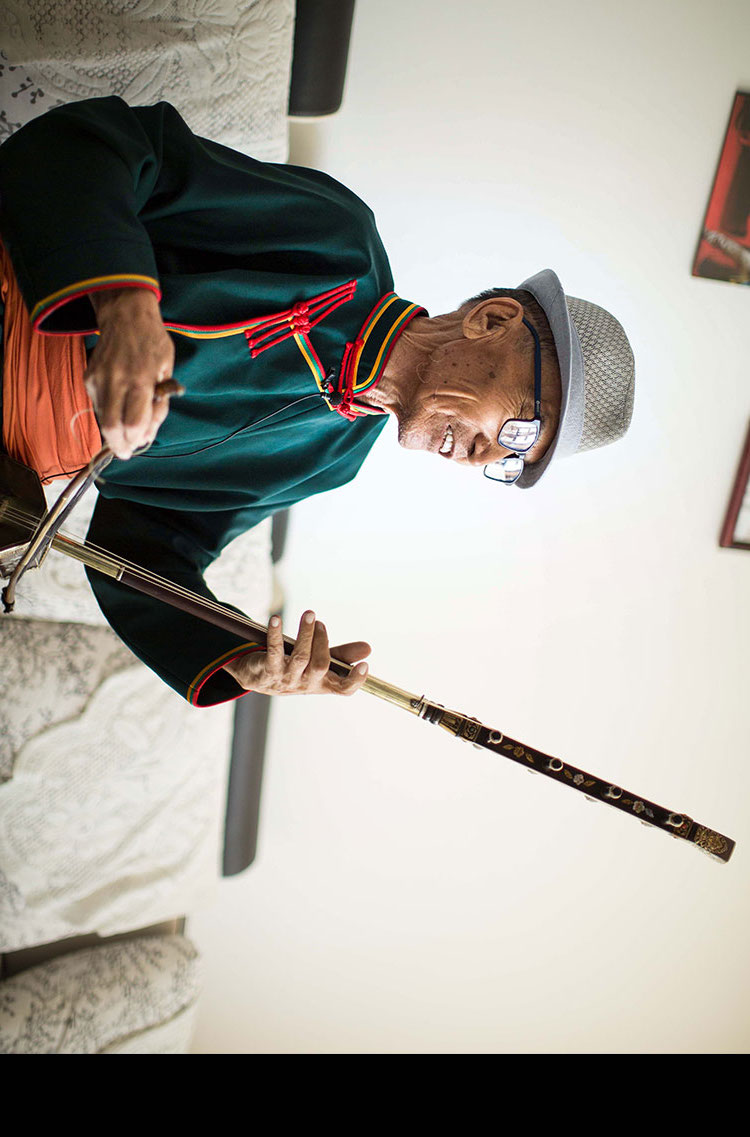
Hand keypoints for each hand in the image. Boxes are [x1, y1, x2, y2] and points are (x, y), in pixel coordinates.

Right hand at [85, 288, 175, 458]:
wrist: (125, 314)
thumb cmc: (152, 342)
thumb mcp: (167, 370)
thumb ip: (159, 404)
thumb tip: (147, 434)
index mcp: (141, 380)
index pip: (134, 423)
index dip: (137, 440)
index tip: (140, 444)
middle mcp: (116, 381)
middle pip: (111, 427)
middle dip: (119, 446)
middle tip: (126, 452)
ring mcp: (99, 379)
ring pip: (101, 418)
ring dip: (113, 431)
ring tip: (126, 430)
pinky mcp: (88, 377)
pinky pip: (97, 405)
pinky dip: (107, 413)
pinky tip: (118, 407)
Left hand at [224, 610, 371, 696]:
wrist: (258, 678)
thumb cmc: (295, 669)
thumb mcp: (319, 662)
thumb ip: (342, 655)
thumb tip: (368, 649)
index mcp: (323, 683)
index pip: (343, 689)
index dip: (355, 680)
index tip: (364, 665)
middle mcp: (306, 684)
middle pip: (320, 666)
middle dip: (322, 642)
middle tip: (319, 622)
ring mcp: (286, 678)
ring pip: (300, 657)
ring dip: (306, 633)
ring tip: (309, 614)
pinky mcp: (268, 670)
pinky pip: (274, 651)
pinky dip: (275, 634)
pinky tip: (276, 619)